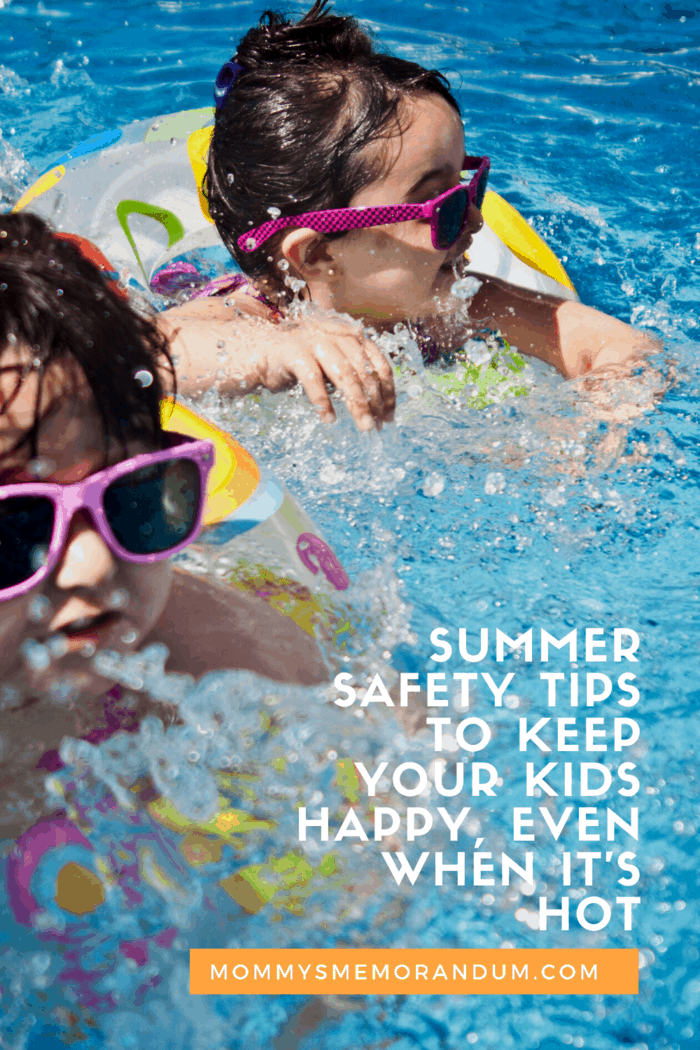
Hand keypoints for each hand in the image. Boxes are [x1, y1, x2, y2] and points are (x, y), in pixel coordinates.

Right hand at [249, 316, 395, 430]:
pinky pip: (313, 380)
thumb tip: (380, 406)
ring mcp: (316, 341)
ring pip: (345, 375)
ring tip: (363, 427)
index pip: (380, 365)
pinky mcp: (294, 352)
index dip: (388, 392)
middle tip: (377, 427)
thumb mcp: (335, 365)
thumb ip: (355, 375)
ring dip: (357, 404)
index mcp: (352, 337)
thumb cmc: (304, 360)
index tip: (389, 417)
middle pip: (365, 372)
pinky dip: (323, 401)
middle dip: (375, 402)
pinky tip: (329, 419)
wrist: (263, 350)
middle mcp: (338, 335)